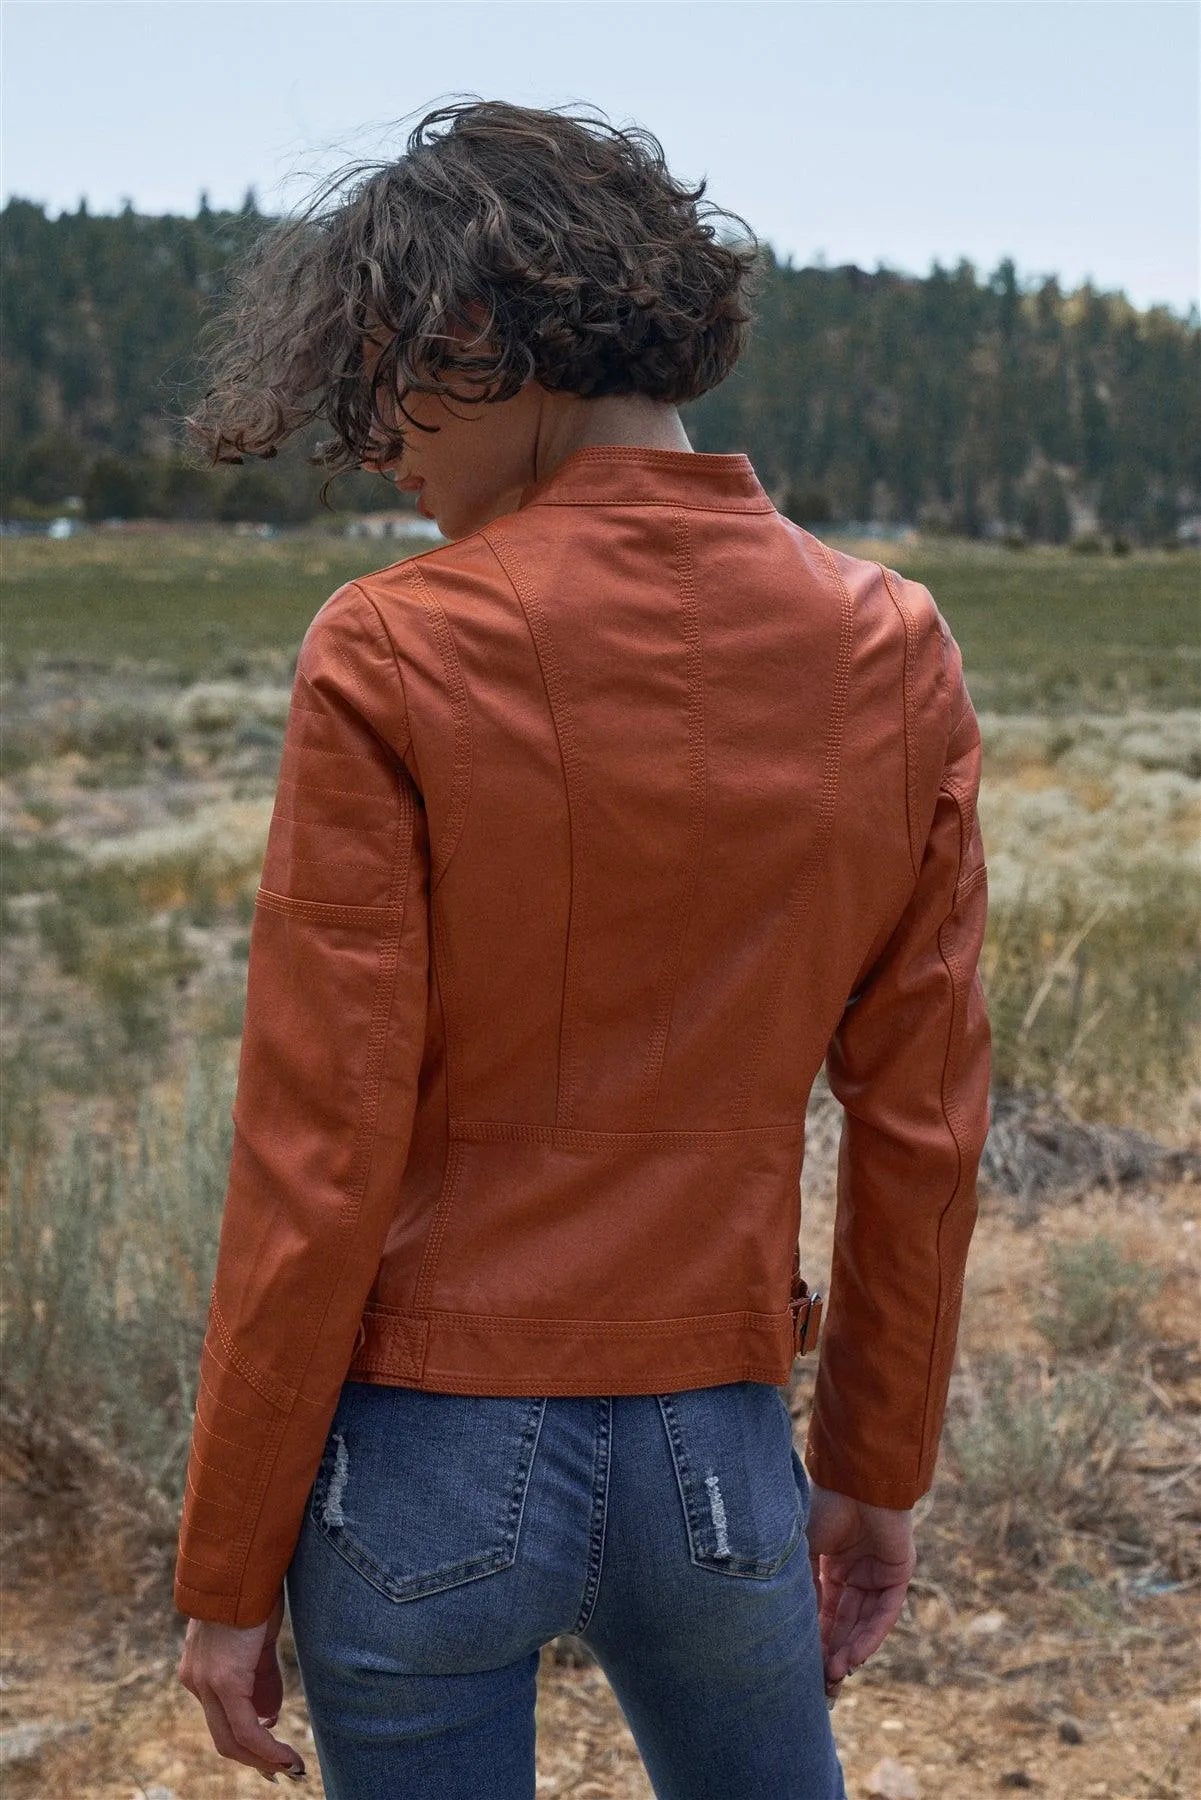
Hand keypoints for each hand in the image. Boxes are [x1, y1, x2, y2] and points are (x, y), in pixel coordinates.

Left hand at [177, 1589, 307, 1781]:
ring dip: (263, 1757)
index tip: (271, 1752)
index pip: (221, 1718)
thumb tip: (269, 1715)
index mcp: (199, 1669)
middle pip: (223, 1737)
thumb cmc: (253, 1591)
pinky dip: (266, 1747)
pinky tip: (286, 1756)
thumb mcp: (257, 1640)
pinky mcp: (225, 1680)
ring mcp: (206, 1683)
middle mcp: (196, 1681)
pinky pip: (246, 1727)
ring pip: (232, 1739)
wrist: (243, 1564)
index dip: (246, 1740)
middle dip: (254, 1758)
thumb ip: (260, 1677)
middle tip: (281, 1770)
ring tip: (289, 1766)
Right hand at [805, 1479, 916, 1701]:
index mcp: (832, 1565)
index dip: (814, 1639)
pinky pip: (884, 1614)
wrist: (854, 1480)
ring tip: (834, 1676)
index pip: (824, 1612)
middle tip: (820, 1685)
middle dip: (832, 1653)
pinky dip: (869, 1636)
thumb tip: (789, 1625)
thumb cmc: (823, 1506)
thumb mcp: (802, 1550)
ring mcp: (878, 1575)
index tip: (801, 1668)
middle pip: (844, 1623)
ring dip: (849, 1650)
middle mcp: (856, 1573)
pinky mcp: (899, 1576)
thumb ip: (801, 1585)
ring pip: (863, 1623)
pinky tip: (854, 1656)